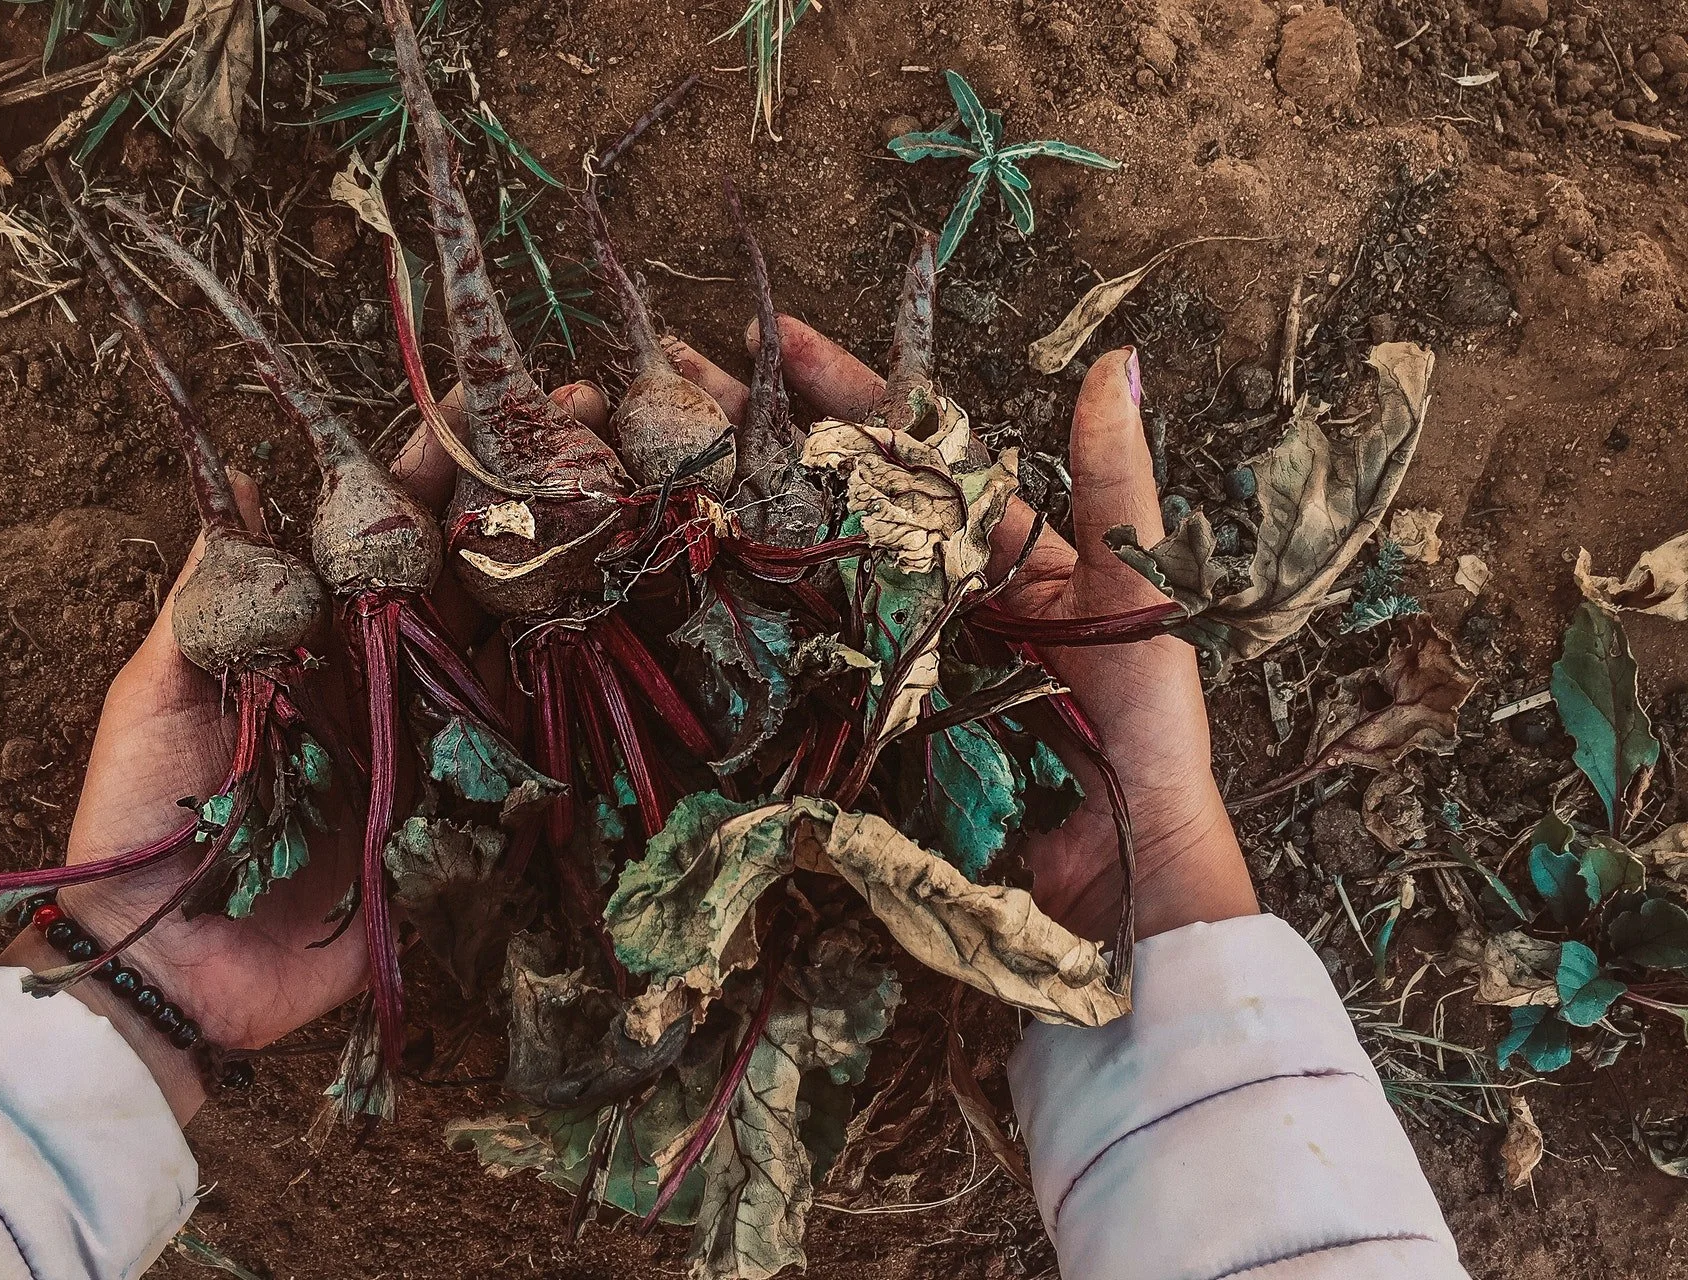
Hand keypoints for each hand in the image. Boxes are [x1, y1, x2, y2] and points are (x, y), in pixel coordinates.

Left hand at [0, 382, 614, 1123]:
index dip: (433, 467)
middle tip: (594, 427)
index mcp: (316, 638)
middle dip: (527, 504)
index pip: (384, 534)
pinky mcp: (458, 825)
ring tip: (626, 511)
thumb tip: (234, 473)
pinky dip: (569, 711)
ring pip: (507, 655)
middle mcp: (384, 683)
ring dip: (563, 586)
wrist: (164, 967)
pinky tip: (622, 650)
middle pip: (467, 578)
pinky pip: (521, 760)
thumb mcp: (157, 692)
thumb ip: (208, 597)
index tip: (484, 400)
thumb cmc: (144, 820)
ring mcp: (429, 751)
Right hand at [667, 321, 1256, 943]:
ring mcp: (879, 652)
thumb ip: (1111, 484)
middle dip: (746, 430)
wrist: (1120, 869)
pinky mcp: (853, 718)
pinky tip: (665, 575)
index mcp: (984, 544)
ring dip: (716, 509)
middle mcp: (920, 588)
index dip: (837, 384)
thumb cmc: (1143, 731)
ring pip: (790, 562)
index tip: (769, 333)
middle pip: (823, 491)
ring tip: (641, 456)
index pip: (900, 442)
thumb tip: (1115, 363)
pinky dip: (725, 616)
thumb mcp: (1133, 591)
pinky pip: (784, 658)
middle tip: (665, 376)